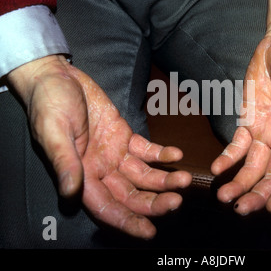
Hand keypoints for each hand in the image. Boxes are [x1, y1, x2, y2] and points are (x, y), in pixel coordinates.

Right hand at [8, 55, 191, 238]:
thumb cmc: (49, 103)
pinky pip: (146, 150)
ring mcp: (114, 154)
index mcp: (81, 175)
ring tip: (184, 179)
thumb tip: (70, 192)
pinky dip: (161, 153)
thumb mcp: (53, 131)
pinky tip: (175, 155)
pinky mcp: (124, 136)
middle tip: (176, 202)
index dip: (127, 221)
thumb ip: (65, 161)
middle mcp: (100, 169)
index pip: (106, 207)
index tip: (149, 231)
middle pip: (131, 195)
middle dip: (154, 202)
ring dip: (164, 180)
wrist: (58, 77)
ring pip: (143, 175)